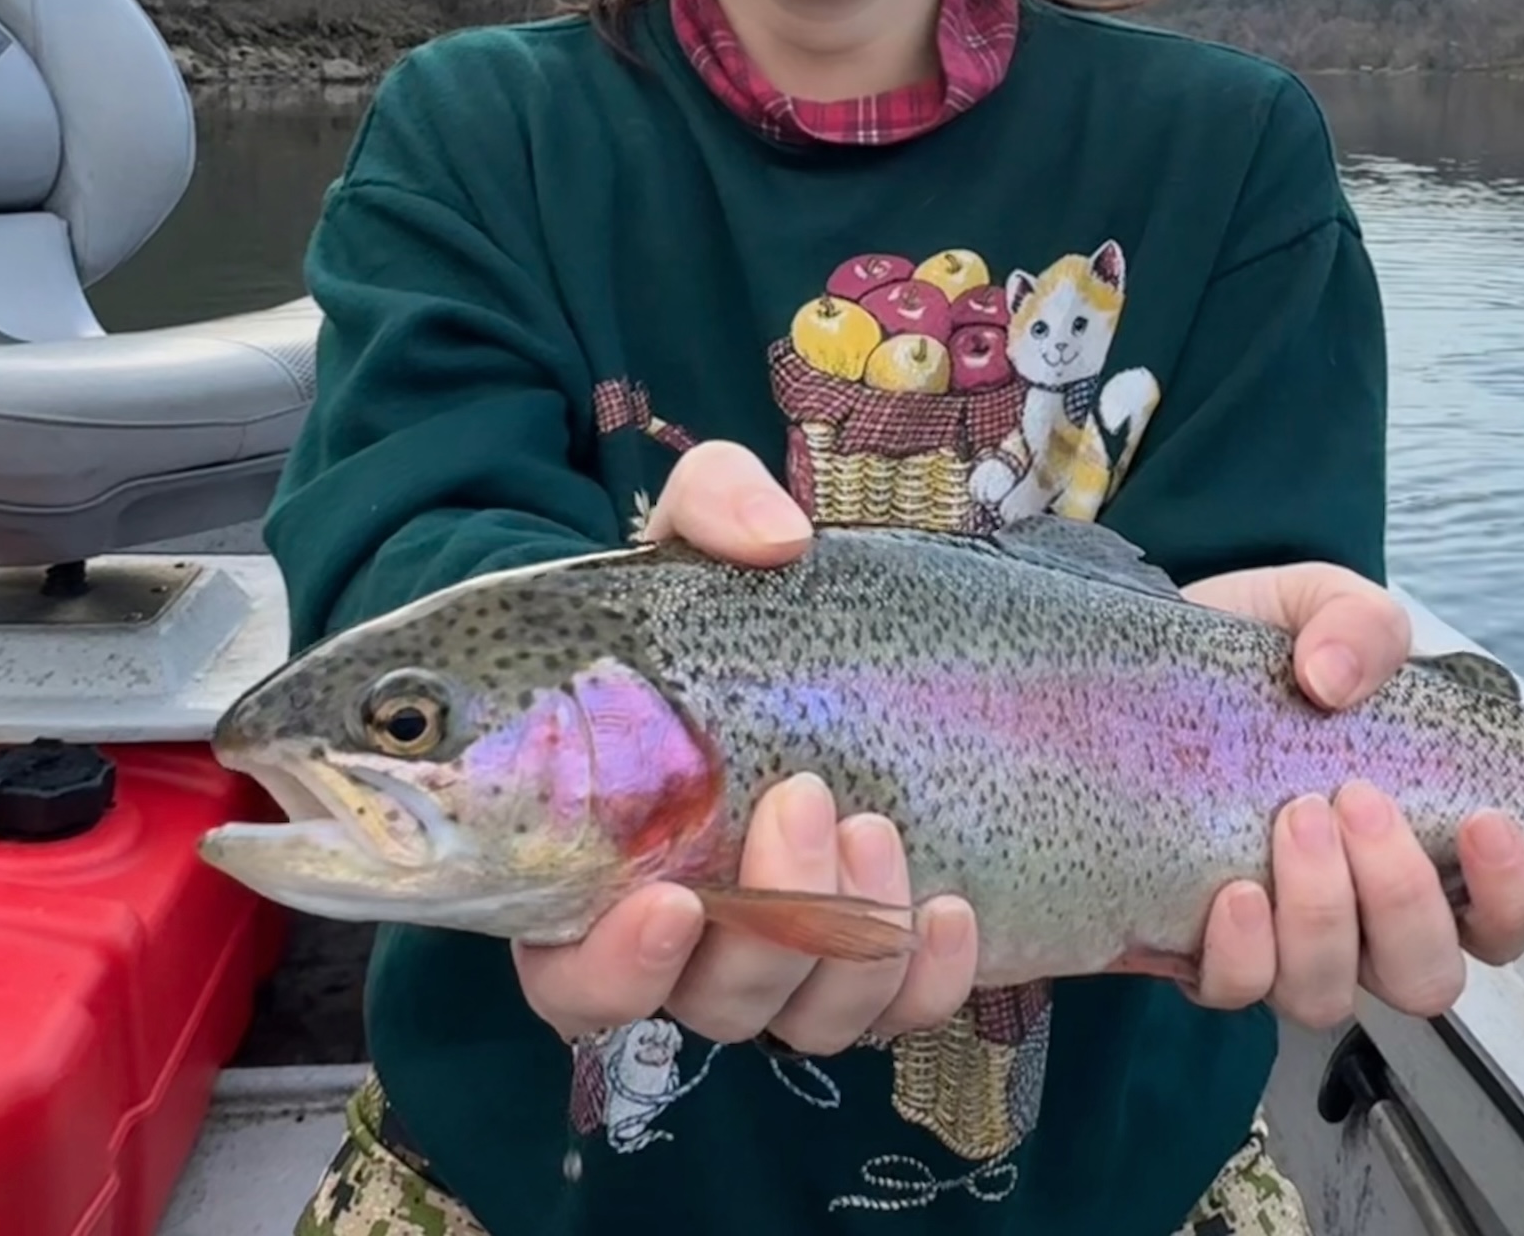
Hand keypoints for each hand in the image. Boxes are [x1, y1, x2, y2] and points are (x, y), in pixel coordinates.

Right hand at [511, 441, 978, 1052]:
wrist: (809, 639)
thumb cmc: (716, 602)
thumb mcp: (698, 533)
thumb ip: (713, 506)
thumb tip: (777, 538)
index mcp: (603, 868)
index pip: (572, 976)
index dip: (611, 968)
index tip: (669, 903)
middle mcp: (691, 938)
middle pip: (709, 1001)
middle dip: (765, 926)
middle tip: (804, 800)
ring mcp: (787, 957)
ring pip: (805, 1018)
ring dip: (844, 946)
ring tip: (877, 826)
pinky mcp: (873, 959)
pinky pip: (899, 1012)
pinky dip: (925, 980)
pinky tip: (952, 910)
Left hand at [1184, 561, 1523, 1027]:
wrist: (1131, 665)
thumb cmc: (1245, 652)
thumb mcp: (1311, 606)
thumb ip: (1356, 622)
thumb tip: (1335, 676)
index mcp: (1414, 843)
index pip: (1500, 919)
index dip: (1513, 894)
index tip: (1486, 821)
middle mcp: (1358, 914)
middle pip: (1424, 975)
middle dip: (1404, 898)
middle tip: (1358, 799)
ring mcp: (1281, 939)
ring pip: (1330, 994)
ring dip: (1323, 917)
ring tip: (1294, 819)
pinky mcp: (1201, 947)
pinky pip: (1234, 990)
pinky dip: (1243, 954)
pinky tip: (1234, 891)